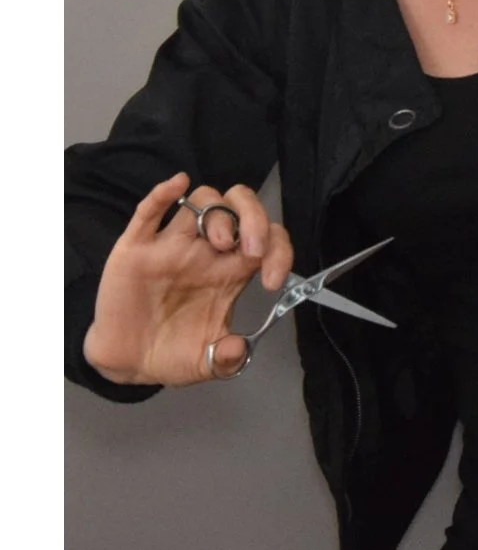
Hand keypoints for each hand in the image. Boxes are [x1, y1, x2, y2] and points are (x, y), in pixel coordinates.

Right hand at [83, 172, 294, 386]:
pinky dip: (163, 193)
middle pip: (237, 208)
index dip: (279, 250)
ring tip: (219, 243)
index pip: (266, 241)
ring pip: (201, 201)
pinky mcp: (137, 248)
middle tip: (252, 249)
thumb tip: (239, 350)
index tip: (273, 279)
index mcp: (229, 273)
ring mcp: (171, 246)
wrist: (126, 362)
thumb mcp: (205, 364)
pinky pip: (149, 211)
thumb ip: (225, 359)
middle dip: (253, 219)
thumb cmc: (170, 353)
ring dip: (216, 213)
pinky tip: (178, 185)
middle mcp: (205, 252)